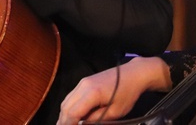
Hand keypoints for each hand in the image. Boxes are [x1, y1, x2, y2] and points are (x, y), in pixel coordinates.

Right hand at [57, 57, 171, 124]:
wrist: (133, 74)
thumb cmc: (127, 94)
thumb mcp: (116, 112)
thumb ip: (97, 119)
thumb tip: (83, 124)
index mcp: (91, 93)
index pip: (73, 112)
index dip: (68, 124)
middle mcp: (83, 86)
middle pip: (65, 106)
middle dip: (63, 120)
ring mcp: (82, 82)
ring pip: (66, 100)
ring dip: (64, 114)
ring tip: (65, 124)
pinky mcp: (84, 82)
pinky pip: (71, 96)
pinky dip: (69, 107)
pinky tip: (72, 115)